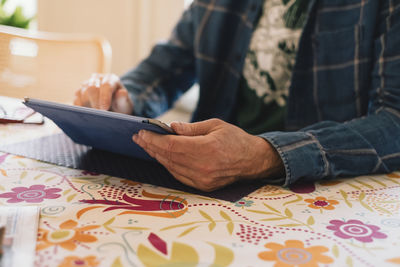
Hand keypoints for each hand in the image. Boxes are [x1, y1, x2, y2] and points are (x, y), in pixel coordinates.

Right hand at [74, 73, 133, 113]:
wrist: (114, 110)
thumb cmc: (121, 106)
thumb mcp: (125, 105)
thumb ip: (123, 99)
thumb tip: (122, 92)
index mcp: (111, 79)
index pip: (106, 85)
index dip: (104, 97)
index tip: (104, 108)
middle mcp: (98, 79)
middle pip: (92, 87)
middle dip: (95, 102)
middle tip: (98, 113)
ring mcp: (87, 84)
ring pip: (82, 93)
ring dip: (88, 105)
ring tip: (94, 115)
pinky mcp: (79, 92)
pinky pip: (76, 99)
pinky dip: (80, 107)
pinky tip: (86, 113)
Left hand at [133, 119, 284, 191]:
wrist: (253, 160)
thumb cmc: (235, 138)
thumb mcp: (215, 125)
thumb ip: (191, 128)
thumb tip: (171, 128)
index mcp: (207, 149)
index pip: (171, 145)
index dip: (154, 140)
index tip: (141, 132)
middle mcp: (203, 167)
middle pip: (168, 157)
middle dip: (150, 147)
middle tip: (138, 138)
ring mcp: (203, 179)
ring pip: (171, 167)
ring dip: (157, 156)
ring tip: (147, 146)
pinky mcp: (203, 186)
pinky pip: (179, 175)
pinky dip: (168, 165)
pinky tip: (161, 157)